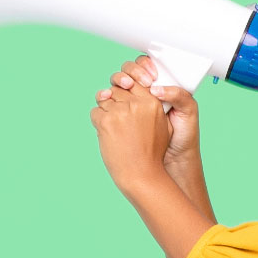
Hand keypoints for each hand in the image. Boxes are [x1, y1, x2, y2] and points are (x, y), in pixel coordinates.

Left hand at [90, 73, 169, 193]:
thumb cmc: (152, 154)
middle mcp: (137, 103)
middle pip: (117, 89)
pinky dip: (98, 122)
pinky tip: (108, 135)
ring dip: (106, 112)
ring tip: (116, 130)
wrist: (142, 174)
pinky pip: (95, 112)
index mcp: (152, 103)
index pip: (134, 82)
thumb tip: (135, 90)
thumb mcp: (162, 127)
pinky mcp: (106, 121)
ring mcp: (120, 111)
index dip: (127, 90)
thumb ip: (152, 107)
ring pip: (104, 99)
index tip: (125, 99)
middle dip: (115, 101)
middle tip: (119, 120)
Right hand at [97, 55, 200, 165]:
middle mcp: (145, 92)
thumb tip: (156, 88)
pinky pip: (110, 100)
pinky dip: (106, 96)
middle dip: (131, 72)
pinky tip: (109, 99)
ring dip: (119, 81)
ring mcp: (132, 103)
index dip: (145, 66)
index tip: (152, 76)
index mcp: (162, 87)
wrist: (174, 159)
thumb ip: (180, 96)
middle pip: (130, 72)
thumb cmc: (184, 135)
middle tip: (141, 83)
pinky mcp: (121, 115)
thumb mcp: (189, 112)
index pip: (147, 66)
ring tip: (126, 88)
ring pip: (119, 84)